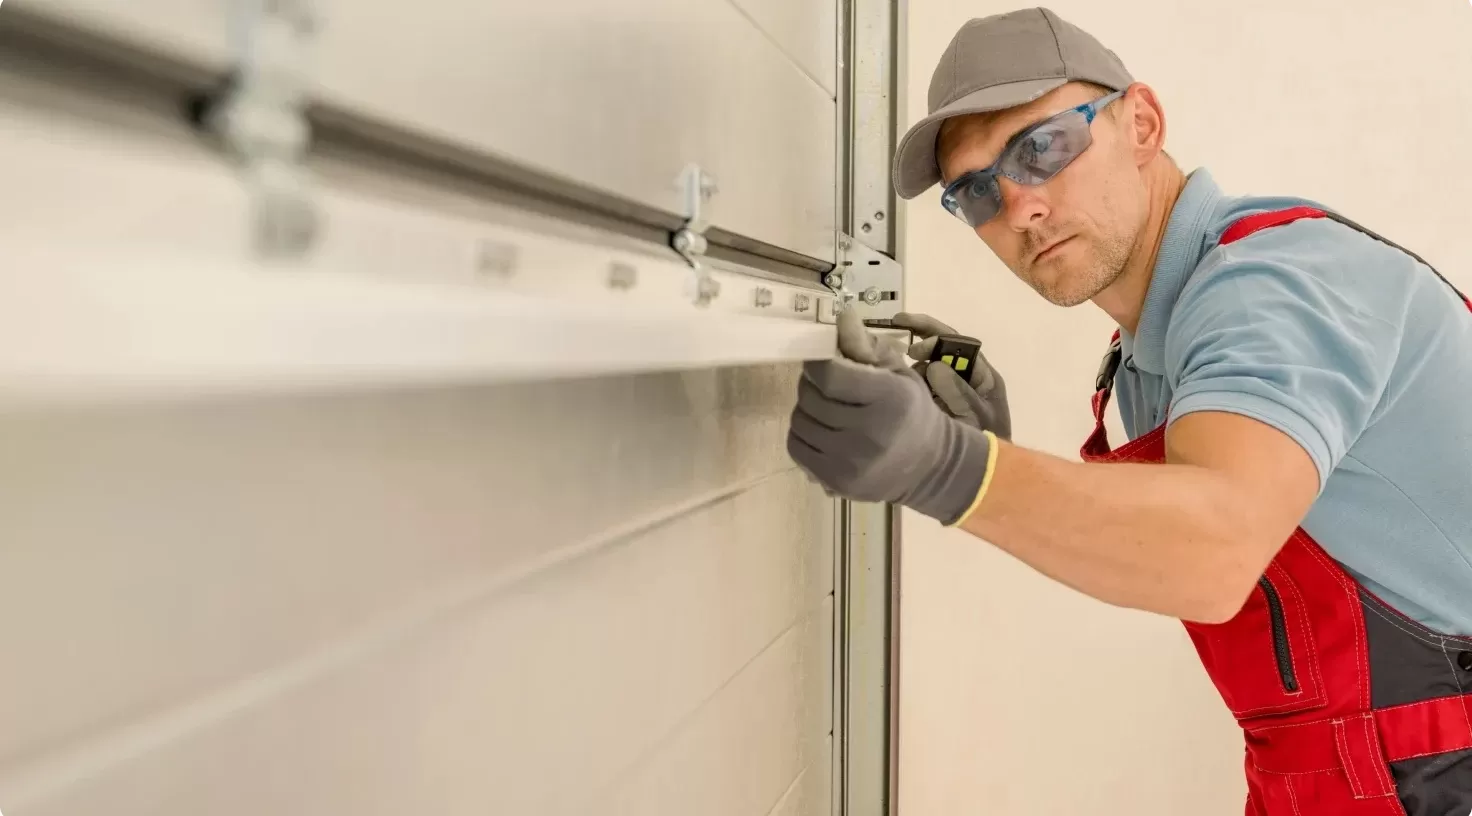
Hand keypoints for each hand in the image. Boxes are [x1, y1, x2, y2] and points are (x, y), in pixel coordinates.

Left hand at [785, 309, 991, 523]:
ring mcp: (850, 461)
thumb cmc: (910, 412)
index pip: (829, 374)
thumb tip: (841, 315)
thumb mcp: (897, 373)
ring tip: (826, 409)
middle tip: (826, 385)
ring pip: (799, 421)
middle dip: (812, 385)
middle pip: (810, 397)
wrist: (929, 466)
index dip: (817, 363)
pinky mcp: (836, 481)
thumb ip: (865, 345)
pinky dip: (802, 434)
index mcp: (888, 398)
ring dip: (806, 409)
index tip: (822, 362)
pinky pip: (796, 447)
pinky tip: (822, 431)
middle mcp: (869, 432)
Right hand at [889, 312, 1010, 439]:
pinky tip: (895, 391)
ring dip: (912, 369)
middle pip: (942, 349)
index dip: (935, 337)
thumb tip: (933, 366)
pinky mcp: (934, 406)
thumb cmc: (987, 449)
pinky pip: (919, 387)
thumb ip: (958, 391)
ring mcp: (948, 393)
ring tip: (896, 380)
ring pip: (926, 368)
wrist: (984, 481)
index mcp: (982, 376)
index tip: (913, 349)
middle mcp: (965, 379)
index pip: (959, 343)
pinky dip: (907, 385)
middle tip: (896, 338)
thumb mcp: (976, 417)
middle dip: (920, 342)